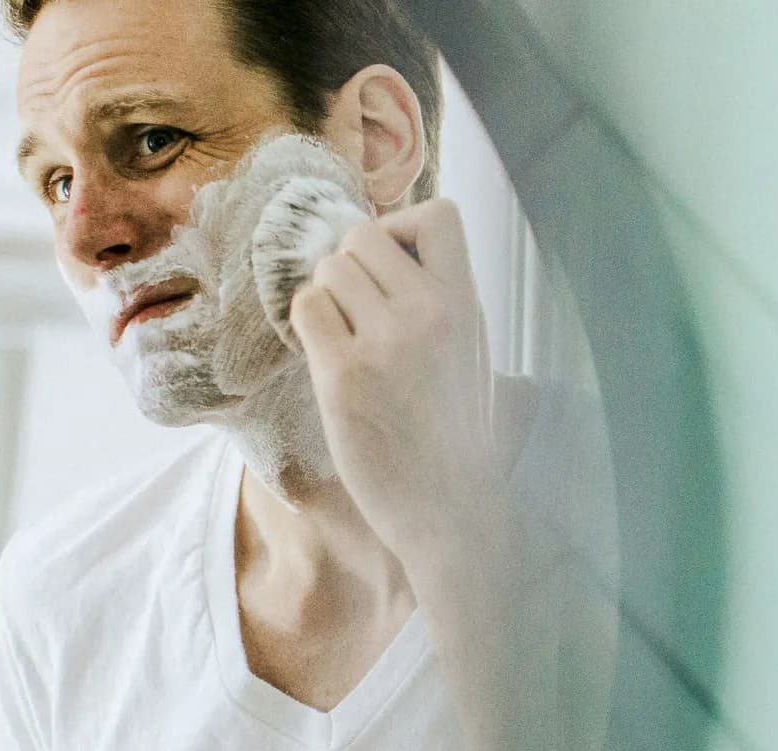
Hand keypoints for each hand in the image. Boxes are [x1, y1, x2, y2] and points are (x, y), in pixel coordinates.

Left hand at [287, 197, 505, 557]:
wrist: (449, 509)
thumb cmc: (456, 434)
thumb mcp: (470, 351)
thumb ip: (440, 300)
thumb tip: (387, 247)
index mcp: (467, 305)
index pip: (439, 213)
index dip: (404, 227)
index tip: (396, 266)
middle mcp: (429, 312)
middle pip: (364, 235)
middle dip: (351, 266)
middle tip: (359, 313)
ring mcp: (385, 342)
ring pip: (329, 269)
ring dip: (328, 298)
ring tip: (348, 341)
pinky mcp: (343, 375)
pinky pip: (306, 308)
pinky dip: (309, 326)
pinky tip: (330, 359)